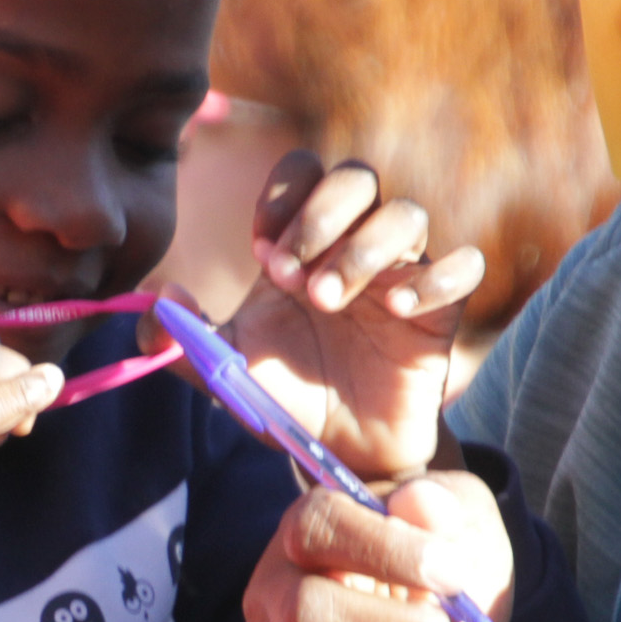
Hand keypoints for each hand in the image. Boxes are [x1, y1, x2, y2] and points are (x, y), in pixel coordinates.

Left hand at [157, 153, 483, 482]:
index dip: (283, 197)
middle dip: (321, 217)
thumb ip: (183, 335)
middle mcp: (356, 245)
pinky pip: (465, 265)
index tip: (261, 253)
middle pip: (358, 176)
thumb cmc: (285, 395)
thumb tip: (155, 298)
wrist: (337, 450)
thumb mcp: (226, 368)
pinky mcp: (444, 311)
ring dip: (364, 249)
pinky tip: (399, 311)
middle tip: (291, 276)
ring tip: (328, 302)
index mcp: (305, 243)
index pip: (305, 171)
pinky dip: (436, 277)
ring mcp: (404, 274)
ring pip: (408, 214)